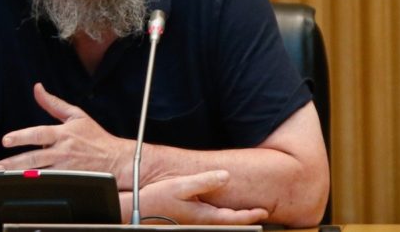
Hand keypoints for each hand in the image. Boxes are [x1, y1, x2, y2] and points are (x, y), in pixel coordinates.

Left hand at [0, 83, 131, 185]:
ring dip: (22, 175)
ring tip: (5, 177)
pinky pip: (51, 182)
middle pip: (35, 157)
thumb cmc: (95, 136)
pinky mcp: (70, 179)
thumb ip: (54, 104)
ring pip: (40, 172)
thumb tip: (37, 88)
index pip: (39, 133)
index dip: (22, 136)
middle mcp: (64, 150)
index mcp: (64, 133)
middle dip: (16, 162)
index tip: (6, 140)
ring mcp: (66, 167)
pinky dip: (38, 184)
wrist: (116, 158)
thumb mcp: (77, 115)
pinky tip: (26, 186)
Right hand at [120, 170, 268, 224]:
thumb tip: (226, 176)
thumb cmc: (157, 200)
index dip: (250, 216)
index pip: (233, 219)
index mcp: (203, 217)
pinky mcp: (188, 221)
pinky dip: (221, 217)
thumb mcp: (182, 186)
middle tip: (261, 214)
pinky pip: (211, 221)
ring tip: (246, 212)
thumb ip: (205, 181)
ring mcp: (195, 224)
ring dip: (234, 219)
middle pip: (229, 224)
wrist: (136, 212)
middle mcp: (201, 223)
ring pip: (220, 223)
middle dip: (245, 220)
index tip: (264, 213)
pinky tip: (222, 211)